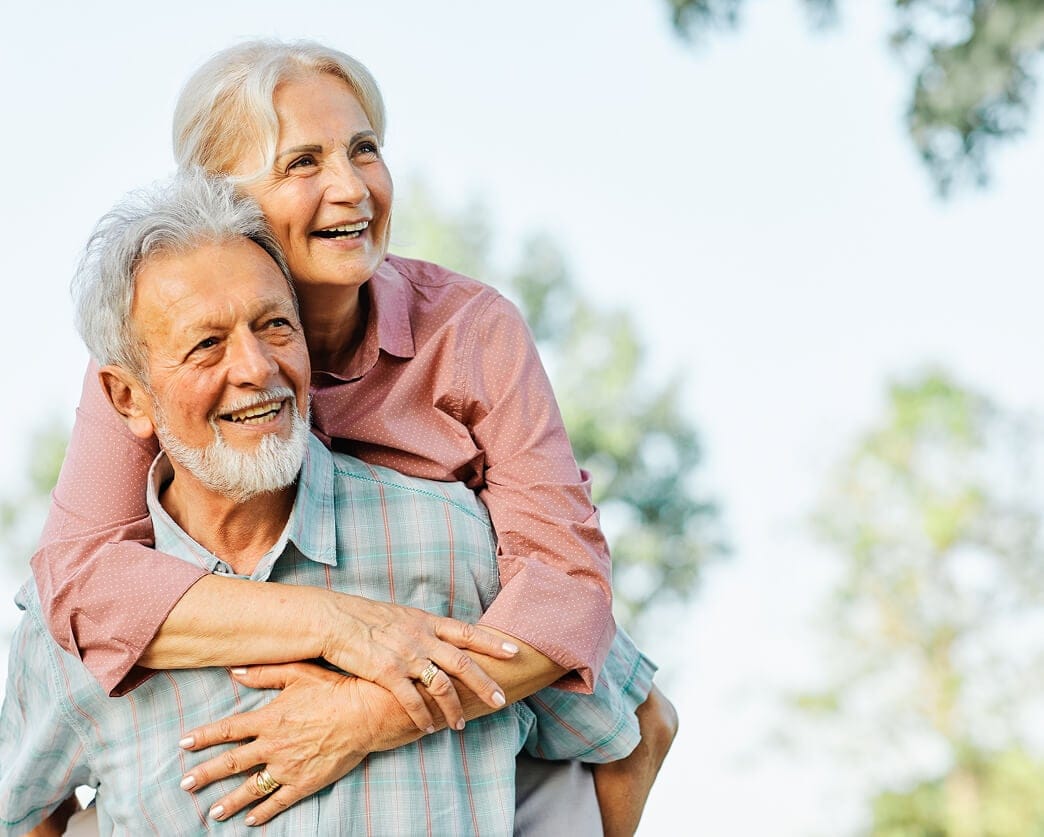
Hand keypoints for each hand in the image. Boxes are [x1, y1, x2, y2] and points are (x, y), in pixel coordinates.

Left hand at [179, 662, 396, 826]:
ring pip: (251, 788)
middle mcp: (273, 745)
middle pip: (232, 762)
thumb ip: (264, 673)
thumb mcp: (299, 673)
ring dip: (229, 801)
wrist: (366, 713)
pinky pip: (278, 802)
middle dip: (206, 774)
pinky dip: (262, 813)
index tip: (183, 743)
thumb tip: (234, 671)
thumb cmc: (334, 689)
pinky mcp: (305, 782)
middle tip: (186, 784)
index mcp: (269, 719)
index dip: (203, 736)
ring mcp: (288, 767)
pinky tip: (249, 821)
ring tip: (213, 812)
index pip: (228, 729)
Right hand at [315, 593, 515, 730]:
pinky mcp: (387, 672)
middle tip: (502, 700)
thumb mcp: (401, 615)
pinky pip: (412, 700)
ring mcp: (406, 655)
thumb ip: (423, 628)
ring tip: (461, 725)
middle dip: (485, 683)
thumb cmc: (365, 618)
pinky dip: (423, 717)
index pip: (467, 632)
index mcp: (426, 621)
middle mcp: (422, 637)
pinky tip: (429, 728)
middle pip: (464, 662)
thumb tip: (439, 638)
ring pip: (442, 685)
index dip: (492, 642)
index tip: (514, 651)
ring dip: (454, 708)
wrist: (334, 619)